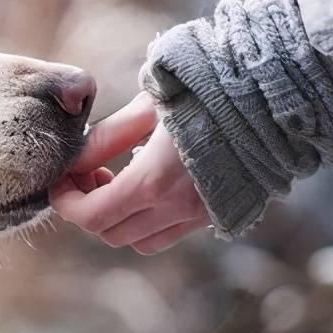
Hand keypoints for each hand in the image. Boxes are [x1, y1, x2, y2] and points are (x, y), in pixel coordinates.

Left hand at [51, 92, 210, 253]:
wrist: (272, 97)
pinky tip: (149, 185)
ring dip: (118, 219)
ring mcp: (200, 216)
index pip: (91, 216)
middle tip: (89, 173)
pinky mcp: (217, 214)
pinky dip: (147, 221)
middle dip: (88, 208)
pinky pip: (169, 234)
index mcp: (154, 181)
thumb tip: (73, 160)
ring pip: (139, 241)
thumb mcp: (148, 107)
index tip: (60, 180)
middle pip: (110, 234)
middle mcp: (177, 208)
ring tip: (117, 179)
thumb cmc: (206, 91)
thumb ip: (106, 138)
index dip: (66, 202)